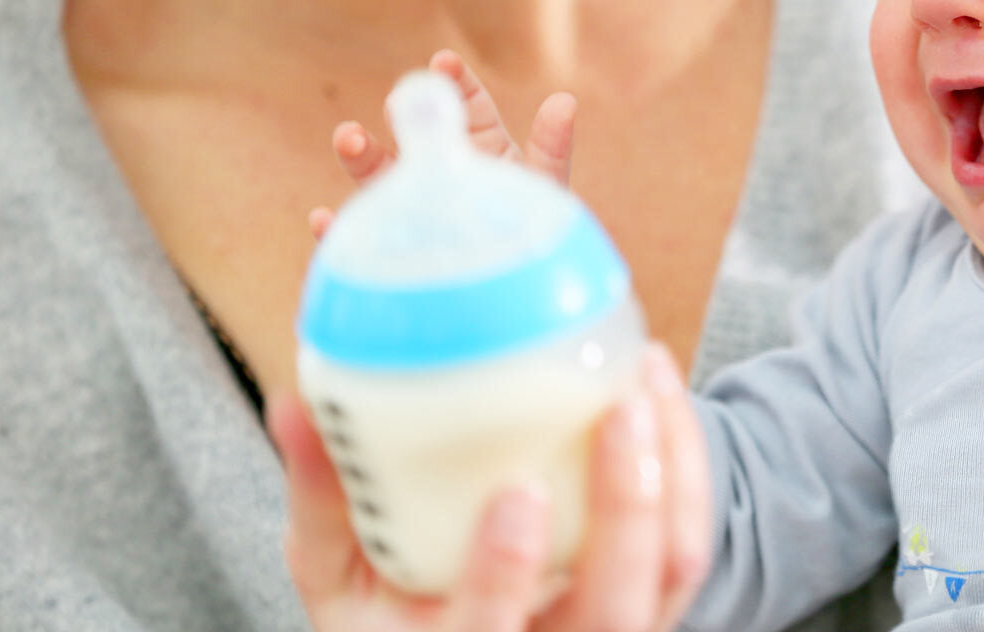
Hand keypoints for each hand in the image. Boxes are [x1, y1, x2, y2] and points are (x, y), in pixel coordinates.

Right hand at [270, 344, 711, 631]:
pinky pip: (689, 540)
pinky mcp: (654, 600)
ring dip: (673, 469)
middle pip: (615, 613)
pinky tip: (658, 391)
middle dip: (628, 506)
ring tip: (645, 376)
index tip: (519, 495)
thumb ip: (322, 500)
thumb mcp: (338, 574)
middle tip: (621, 407)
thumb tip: (294, 406)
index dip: (506, 578)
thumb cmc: (392, 607)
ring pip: (672, 568)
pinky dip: (687, 464)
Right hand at [309, 49, 576, 238]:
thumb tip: (565, 101)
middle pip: (415, 137)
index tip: (444, 62)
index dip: (455, 81)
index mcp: (483, 150)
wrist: (520, 304)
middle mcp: (443, 174)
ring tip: (348, 137)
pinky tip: (323, 220)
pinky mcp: (394, 253)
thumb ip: (551, 150)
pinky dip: (338, 231)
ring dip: (360, 156)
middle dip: (402, 116)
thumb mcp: (545, 193)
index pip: (468, 105)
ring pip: (380, 178)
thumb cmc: (539, 244)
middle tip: (398, 102)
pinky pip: (361, 240)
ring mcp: (415, 212)